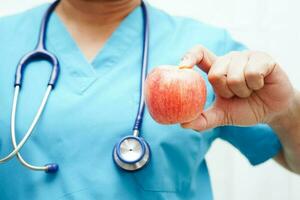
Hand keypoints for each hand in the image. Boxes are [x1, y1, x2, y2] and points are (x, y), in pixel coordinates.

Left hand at [180, 45, 294, 130]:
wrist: (272, 111)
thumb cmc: (245, 109)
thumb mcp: (222, 116)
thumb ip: (203, 119)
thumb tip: (183, 123)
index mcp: (216, 69)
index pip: (199, 54)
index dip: (189, 57)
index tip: (182, 68)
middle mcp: (228, 59)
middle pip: (215, 73)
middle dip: (225, 92)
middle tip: (236, 95)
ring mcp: (245, 56)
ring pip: (234, 75)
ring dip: (242, 91)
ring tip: (249, 91)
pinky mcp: (262, 58)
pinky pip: (252, 73)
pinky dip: (255, 85)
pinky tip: (260, 85)